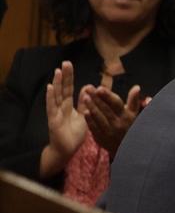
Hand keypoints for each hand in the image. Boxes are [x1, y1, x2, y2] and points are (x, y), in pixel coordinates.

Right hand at [41, 61, 87, 176]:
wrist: (66, 150)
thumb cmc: (74, 134)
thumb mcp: (84, 117)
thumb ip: (85, 104)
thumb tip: (87, 89)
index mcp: (69, 106)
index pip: (69, 89)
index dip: (69, 78)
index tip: (69, 66)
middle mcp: (61, 107)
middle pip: (63, 89)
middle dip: (64, 76)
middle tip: (66, 62)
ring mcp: (56, 112)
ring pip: (56, 95)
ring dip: (57, 83)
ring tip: (58, 71)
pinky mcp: (53, 119)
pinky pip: (51, 107)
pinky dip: (50, 97)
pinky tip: (49, 87)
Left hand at [79, 84, 142, 155]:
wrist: (128, 149)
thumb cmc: (130, 127)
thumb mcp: (134, 115)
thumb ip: (134, 101)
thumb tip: (136, 87)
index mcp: (126, 116)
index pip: (116, 104)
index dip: (108, 96)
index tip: (99, 88)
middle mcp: (118, 123)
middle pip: (106, 109)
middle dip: (96, 98)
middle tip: (88, 88)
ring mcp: (109, 131)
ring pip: (99, 117)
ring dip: (92, 107)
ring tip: (85, 97)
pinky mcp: (102, 138)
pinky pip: (95, 128)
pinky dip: (90, 120)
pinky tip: (85, 112)